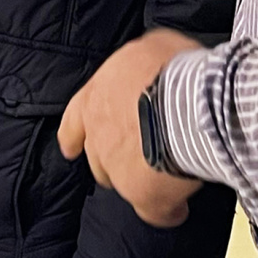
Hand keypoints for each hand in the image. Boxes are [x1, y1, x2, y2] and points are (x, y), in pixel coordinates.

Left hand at [58, 28, 206, 227]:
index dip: (74, 135)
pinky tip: (179, 207)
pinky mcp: (144, 195)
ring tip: (164, 177)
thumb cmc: (171, 68)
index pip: (74, 122)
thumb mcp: (152, 46)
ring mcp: (118, 169)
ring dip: (139, 181)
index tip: (69, 147)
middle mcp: (98, 136)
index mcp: (94, 100)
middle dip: (114, 159)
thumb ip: (142, 61)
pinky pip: (155, 211)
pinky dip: (167, 210)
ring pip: (123, 184)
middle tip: (139, 157)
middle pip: (99, 158)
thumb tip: (152, 65)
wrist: (188, 102)